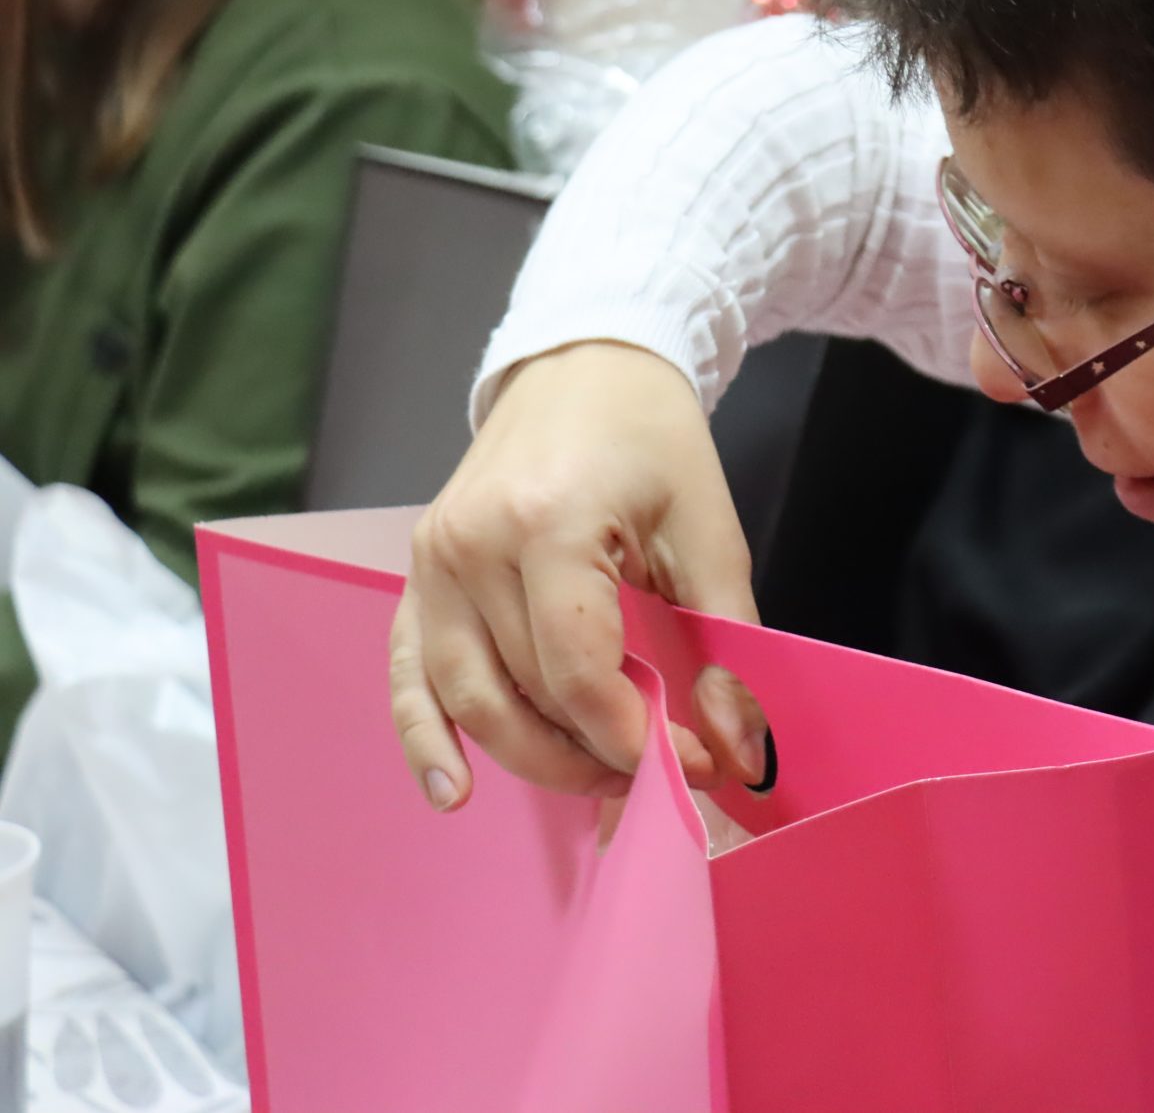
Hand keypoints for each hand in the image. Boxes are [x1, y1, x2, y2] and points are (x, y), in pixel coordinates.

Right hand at [387, 341, 768, 810]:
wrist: (584, 368)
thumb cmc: (653, 441)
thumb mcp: (709, 529)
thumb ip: (725, 641)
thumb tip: (737, 746)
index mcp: (547, 524)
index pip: (577, 672)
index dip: (635, 737)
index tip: (693, 765)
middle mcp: (471, 546)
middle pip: (522, 695)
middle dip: (595, 755)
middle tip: (658, 781)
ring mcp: (431, 561)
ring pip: (467, 699)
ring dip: (533, 758)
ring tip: (600, 782)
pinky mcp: (415, 574)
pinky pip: (409, 676)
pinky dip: (427, 738)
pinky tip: (456, 791)